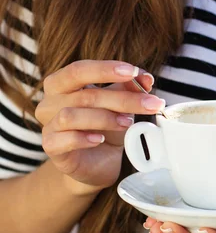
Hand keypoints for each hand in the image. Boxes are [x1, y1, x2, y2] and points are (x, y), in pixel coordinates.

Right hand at [35, 60, 165, 193]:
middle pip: (84, 95)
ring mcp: (48, 125)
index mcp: (62, 83)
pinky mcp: (51, 147)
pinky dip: (84, 138)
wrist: (97, 163)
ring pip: (71, 115)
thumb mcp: (119, 105)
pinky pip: (63, 139)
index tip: (133, 72)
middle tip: (150, 104)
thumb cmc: (104, 127)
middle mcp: (50, 102)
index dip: (106, 69)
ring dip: (105, 118)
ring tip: (127, 123)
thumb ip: (129, 88)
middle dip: (121, 99)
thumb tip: (145, 78)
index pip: (79, 70)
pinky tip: (101, 139)